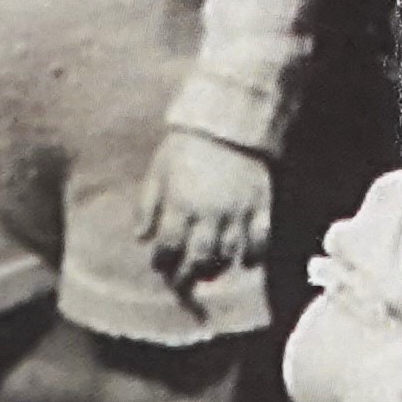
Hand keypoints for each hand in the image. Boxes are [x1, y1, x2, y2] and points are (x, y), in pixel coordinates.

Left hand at [138, 129, 273, 290]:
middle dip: (188, 274)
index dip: (162, 261)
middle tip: (183, 282)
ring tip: (209, 269)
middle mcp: (208, 212)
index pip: (168, 247)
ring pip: (228, 252)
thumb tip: (141, 238)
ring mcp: (237, 210)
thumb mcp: (158, 169)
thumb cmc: (187, 145)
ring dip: (217, 266)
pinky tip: (247, 260)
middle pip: (198, 257)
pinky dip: (254, 254)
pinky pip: (261, 239)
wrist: (227, 119)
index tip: (161, 265)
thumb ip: (147, 205)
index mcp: (180, 203)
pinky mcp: (260, 205)